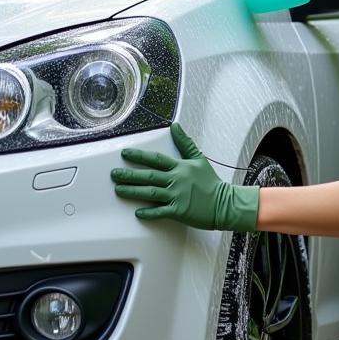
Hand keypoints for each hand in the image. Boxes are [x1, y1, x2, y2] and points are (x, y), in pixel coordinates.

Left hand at [112, 123, 259, 231]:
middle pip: (149, 176)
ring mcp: (177, 196)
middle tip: (114, 174)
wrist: (224, 203)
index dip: (139, 156)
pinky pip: (160, 212)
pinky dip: (148, 213)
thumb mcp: (199, 158)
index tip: (125, 154)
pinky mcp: (179, 211)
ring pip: (150, 193)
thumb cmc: (211, 183)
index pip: (156, 159)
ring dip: (133, 191)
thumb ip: (185, 143)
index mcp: (180, 167)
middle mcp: (176, 180)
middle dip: (129, 174)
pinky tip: (138, 213)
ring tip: (119, 190)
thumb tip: (175, 126)